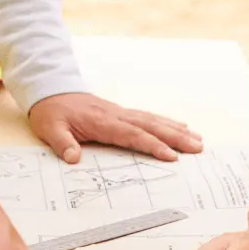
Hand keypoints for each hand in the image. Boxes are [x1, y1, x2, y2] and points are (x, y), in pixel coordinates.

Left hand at [28, 92, 202, 163]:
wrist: (50, 90)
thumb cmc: (52, 113)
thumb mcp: (51, 129)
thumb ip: (63, 143)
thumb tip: (73, 158)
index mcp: (102, 122)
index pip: (132, 135)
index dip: (152, 145)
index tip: (171, 156)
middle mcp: (116, 115)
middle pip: (151, 126)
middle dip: (175, 137)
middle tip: (198, 148)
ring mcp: (121, 112)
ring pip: (153, 120)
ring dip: (176, 129)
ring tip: (197, 139)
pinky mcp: (121, 112)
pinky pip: (148, 117)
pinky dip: (166, 122)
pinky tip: (180, 126)